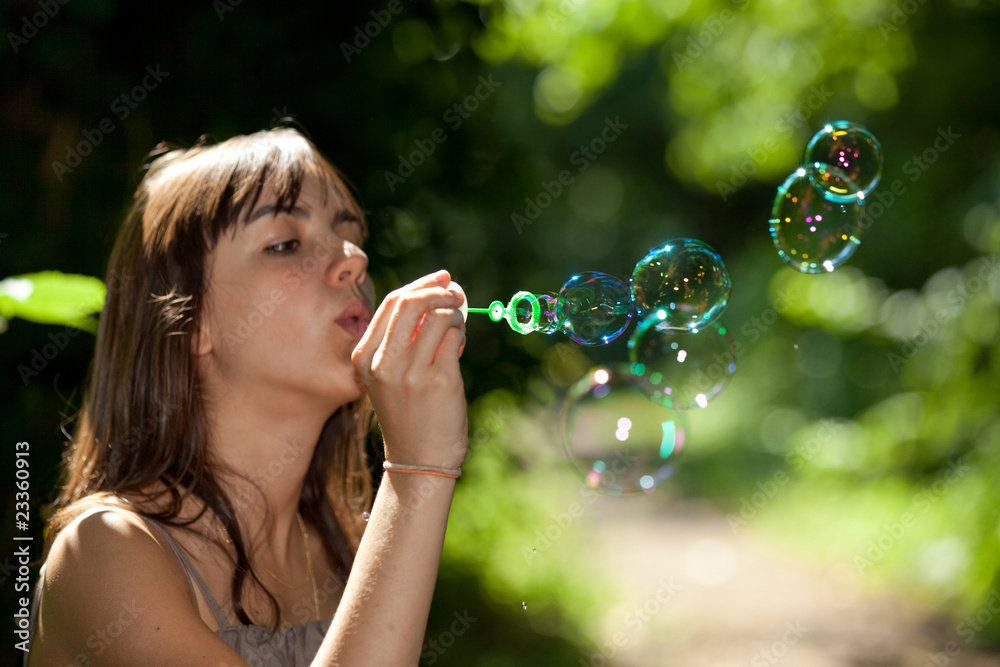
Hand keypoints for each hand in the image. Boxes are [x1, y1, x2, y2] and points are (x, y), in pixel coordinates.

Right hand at [352, 270, 467, 468]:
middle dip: (438, 290)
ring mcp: (410, 371)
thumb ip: (406, 337)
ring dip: (455, 312)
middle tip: (456, 293)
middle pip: (410, 302)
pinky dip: (460, 332)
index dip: (420, 285)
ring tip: (458, 328)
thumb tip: (439, 292)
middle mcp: (382, 362)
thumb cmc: (410, 413)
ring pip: (438, 315)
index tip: (441, 278)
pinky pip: (453, 335)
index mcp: (364, 358)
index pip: (391, 303)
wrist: (418, 461)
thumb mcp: (392, 375)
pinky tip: (458, 346)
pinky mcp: (438, 380)